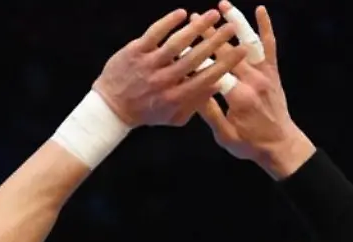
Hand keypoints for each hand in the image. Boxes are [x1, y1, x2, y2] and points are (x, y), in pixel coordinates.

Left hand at [93, 9, 246, 127]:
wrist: (111, 108)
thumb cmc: (146, 113)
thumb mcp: (174, 117)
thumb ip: (196, 103)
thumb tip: (218, 86)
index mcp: (176, 97)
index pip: (208, 77)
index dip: (227, 63)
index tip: (241, 51)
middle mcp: (164, 80)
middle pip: (196, 57)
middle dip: (216, 41)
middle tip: (231, 28)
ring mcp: (149, 64)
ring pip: (177, 42)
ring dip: (197, 27)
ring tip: (213, 14)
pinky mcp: (135, 52)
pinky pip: (154, 34)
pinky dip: (168, 22)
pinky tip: (182, 14)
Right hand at [196, 4, 314, 177]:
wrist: (281, 145)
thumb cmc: (250, 144)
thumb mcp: (224, 135)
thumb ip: (210, 113)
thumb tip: (192, 92)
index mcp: (239, 97)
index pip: (213, 72)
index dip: (196, 57)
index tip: (181, 45)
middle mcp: (253, 81)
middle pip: (228, 51)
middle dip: (210, 34)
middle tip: (196, 18)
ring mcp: (265, 74)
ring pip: (248, 42)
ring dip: (236, 21)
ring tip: (223, 5)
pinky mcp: (272, 72)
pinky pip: (270, 46)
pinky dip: (266, 27)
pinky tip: (260, 10)